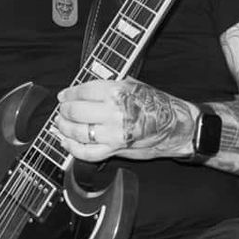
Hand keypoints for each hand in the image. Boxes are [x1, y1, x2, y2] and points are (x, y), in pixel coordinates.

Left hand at [55, 80, 193, 162]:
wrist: (177, 126)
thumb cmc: (158, 105)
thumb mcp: (134, 85)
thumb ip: (108, 87)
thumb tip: (84, 90)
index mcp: (117, 92)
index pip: (83, 91)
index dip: (69, 94)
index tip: (64, 96)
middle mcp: (114, 112)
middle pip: (76, 111)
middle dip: (65, 111)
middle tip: (62, 110)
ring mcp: (113, 133)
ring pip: (78, 132)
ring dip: (64, 128)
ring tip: (60, 125)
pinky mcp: (115, 149)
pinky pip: (87, 152)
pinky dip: (73, 148)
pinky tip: (67, 143)